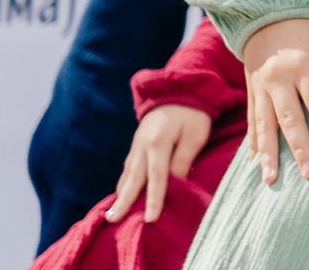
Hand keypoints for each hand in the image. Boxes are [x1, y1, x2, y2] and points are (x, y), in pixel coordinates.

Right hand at [104, 103, 212, 222]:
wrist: (179, 89)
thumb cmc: (193, 113)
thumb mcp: (195, 135)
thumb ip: (183, 160)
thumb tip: (175, 184)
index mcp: (157, 142)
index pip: (156, 177)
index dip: (154, 199)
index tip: (151, 219)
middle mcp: (142, 145)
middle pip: (133, 179)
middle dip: (124, 201)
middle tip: (113, 220)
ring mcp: (136, 144)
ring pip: (128, 174)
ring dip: (121, 194)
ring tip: (112, 213)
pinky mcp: (136, 144)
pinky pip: (128, 167)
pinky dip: (123, 182)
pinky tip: (121, 193)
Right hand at [240, 17, 308, 183]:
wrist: (265, 15)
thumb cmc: (307, 29)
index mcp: (303, 65)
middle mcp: (279, 79)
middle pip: (290, 119)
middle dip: (300, 148)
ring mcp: (261, 88)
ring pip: (265, 126)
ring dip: (268, 155)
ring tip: (270, 180)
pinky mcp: (251, 93)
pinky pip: (252, 122)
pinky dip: (253, 144)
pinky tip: (254, 165)